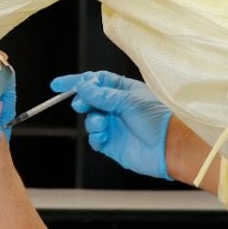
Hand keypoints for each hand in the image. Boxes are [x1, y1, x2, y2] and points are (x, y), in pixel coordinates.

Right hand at [51, 71, 172, 179]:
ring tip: (102, 123)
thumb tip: (81, 88)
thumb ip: (102, 95)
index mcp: (123, 90)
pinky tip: (103, 136)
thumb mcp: (127, 100)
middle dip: (82, 101)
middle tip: (81, 104)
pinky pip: (94, 138)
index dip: (76, 82)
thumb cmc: (157, 118)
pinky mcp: (112, 143)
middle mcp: (117, 106)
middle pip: (89, 100)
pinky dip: (95, 136)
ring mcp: (114, 125)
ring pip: (90, 119)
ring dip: (91, 120)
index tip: (57, 85)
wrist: (170, 147)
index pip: (95, 81)